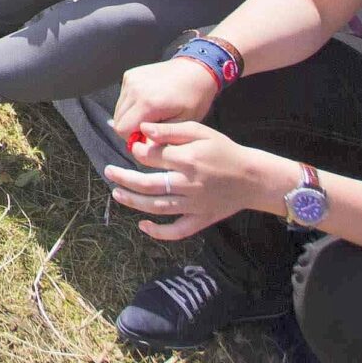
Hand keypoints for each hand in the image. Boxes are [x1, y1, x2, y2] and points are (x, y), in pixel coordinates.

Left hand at [104, 123, 290, 240]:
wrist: (253, 177)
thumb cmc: (225, 151)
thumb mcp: (201, 131)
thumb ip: (171, 130)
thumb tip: (144, 130)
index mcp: (187, 160)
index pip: (152, 157)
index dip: (138, 152)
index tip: (133, 149)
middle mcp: (188, 184)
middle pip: (148, 184)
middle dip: (124, 178)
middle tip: (109, 172)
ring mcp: (193, 205)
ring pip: (157, 207)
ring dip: (133, 202)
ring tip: (116, 193)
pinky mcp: (200, 220)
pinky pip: (176, 231)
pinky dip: (158, 232)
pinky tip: (142, 226)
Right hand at [111, 56, 223, 144]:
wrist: (196, 70)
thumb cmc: (194, 98)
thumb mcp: (184, 123)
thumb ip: (161, 137)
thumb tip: (144, 149)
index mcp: (148, 104)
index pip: (123, 130)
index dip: (133, 139)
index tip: (148, 138)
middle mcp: (135, 90)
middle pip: (118, 120)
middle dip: (131, 129)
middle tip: (150, 128)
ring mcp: (131, 80)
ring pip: (118, 109)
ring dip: (130, 116)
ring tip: (150, 115)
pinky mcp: (130, 75)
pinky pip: (123, 97)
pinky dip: (131, 104)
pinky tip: (148, 103)